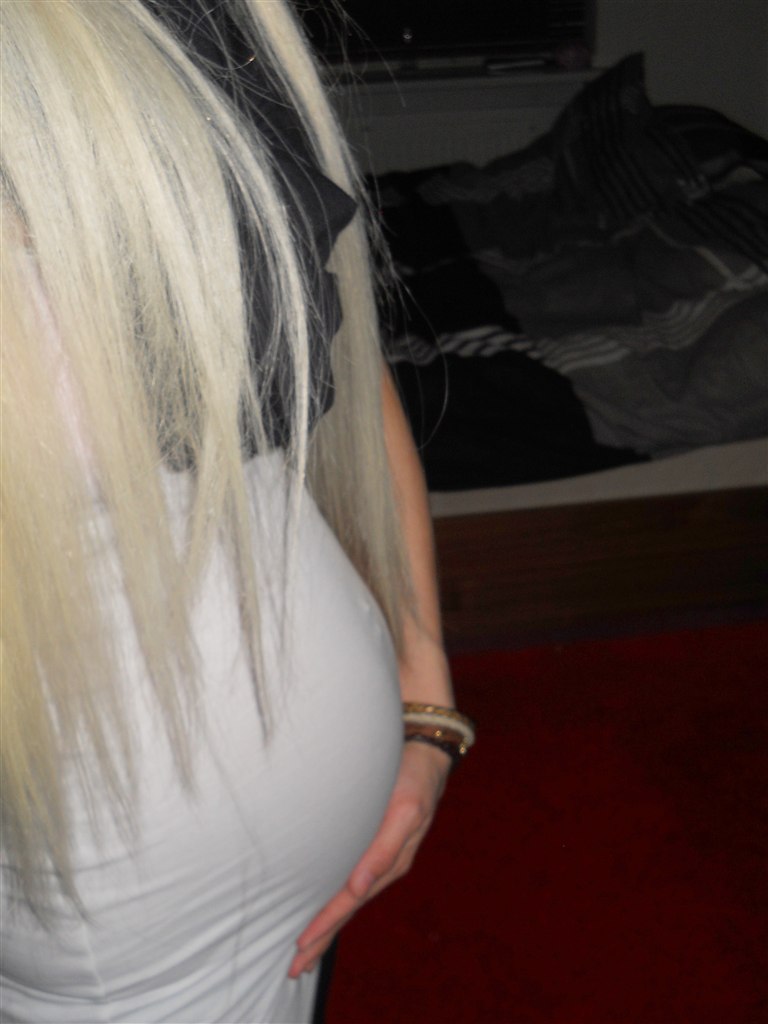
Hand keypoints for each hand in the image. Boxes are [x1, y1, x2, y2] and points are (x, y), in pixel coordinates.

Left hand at [288, 739, 450, 977]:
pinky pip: (351, 882)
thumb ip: (385, 848)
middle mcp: (383, 866)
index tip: (303, 944)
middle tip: (295, 968)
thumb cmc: (411, 778)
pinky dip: (336, 902)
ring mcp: (379, 858)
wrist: (424, 756)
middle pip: (347, 908)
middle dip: (323, 938)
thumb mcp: (405, 809)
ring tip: (306, 952)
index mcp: (390, 861)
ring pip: (348, 900)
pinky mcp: (372, 847)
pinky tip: (325, 911)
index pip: (350, 900)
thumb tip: (360, 886)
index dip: (326, 923)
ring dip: (327, 925)